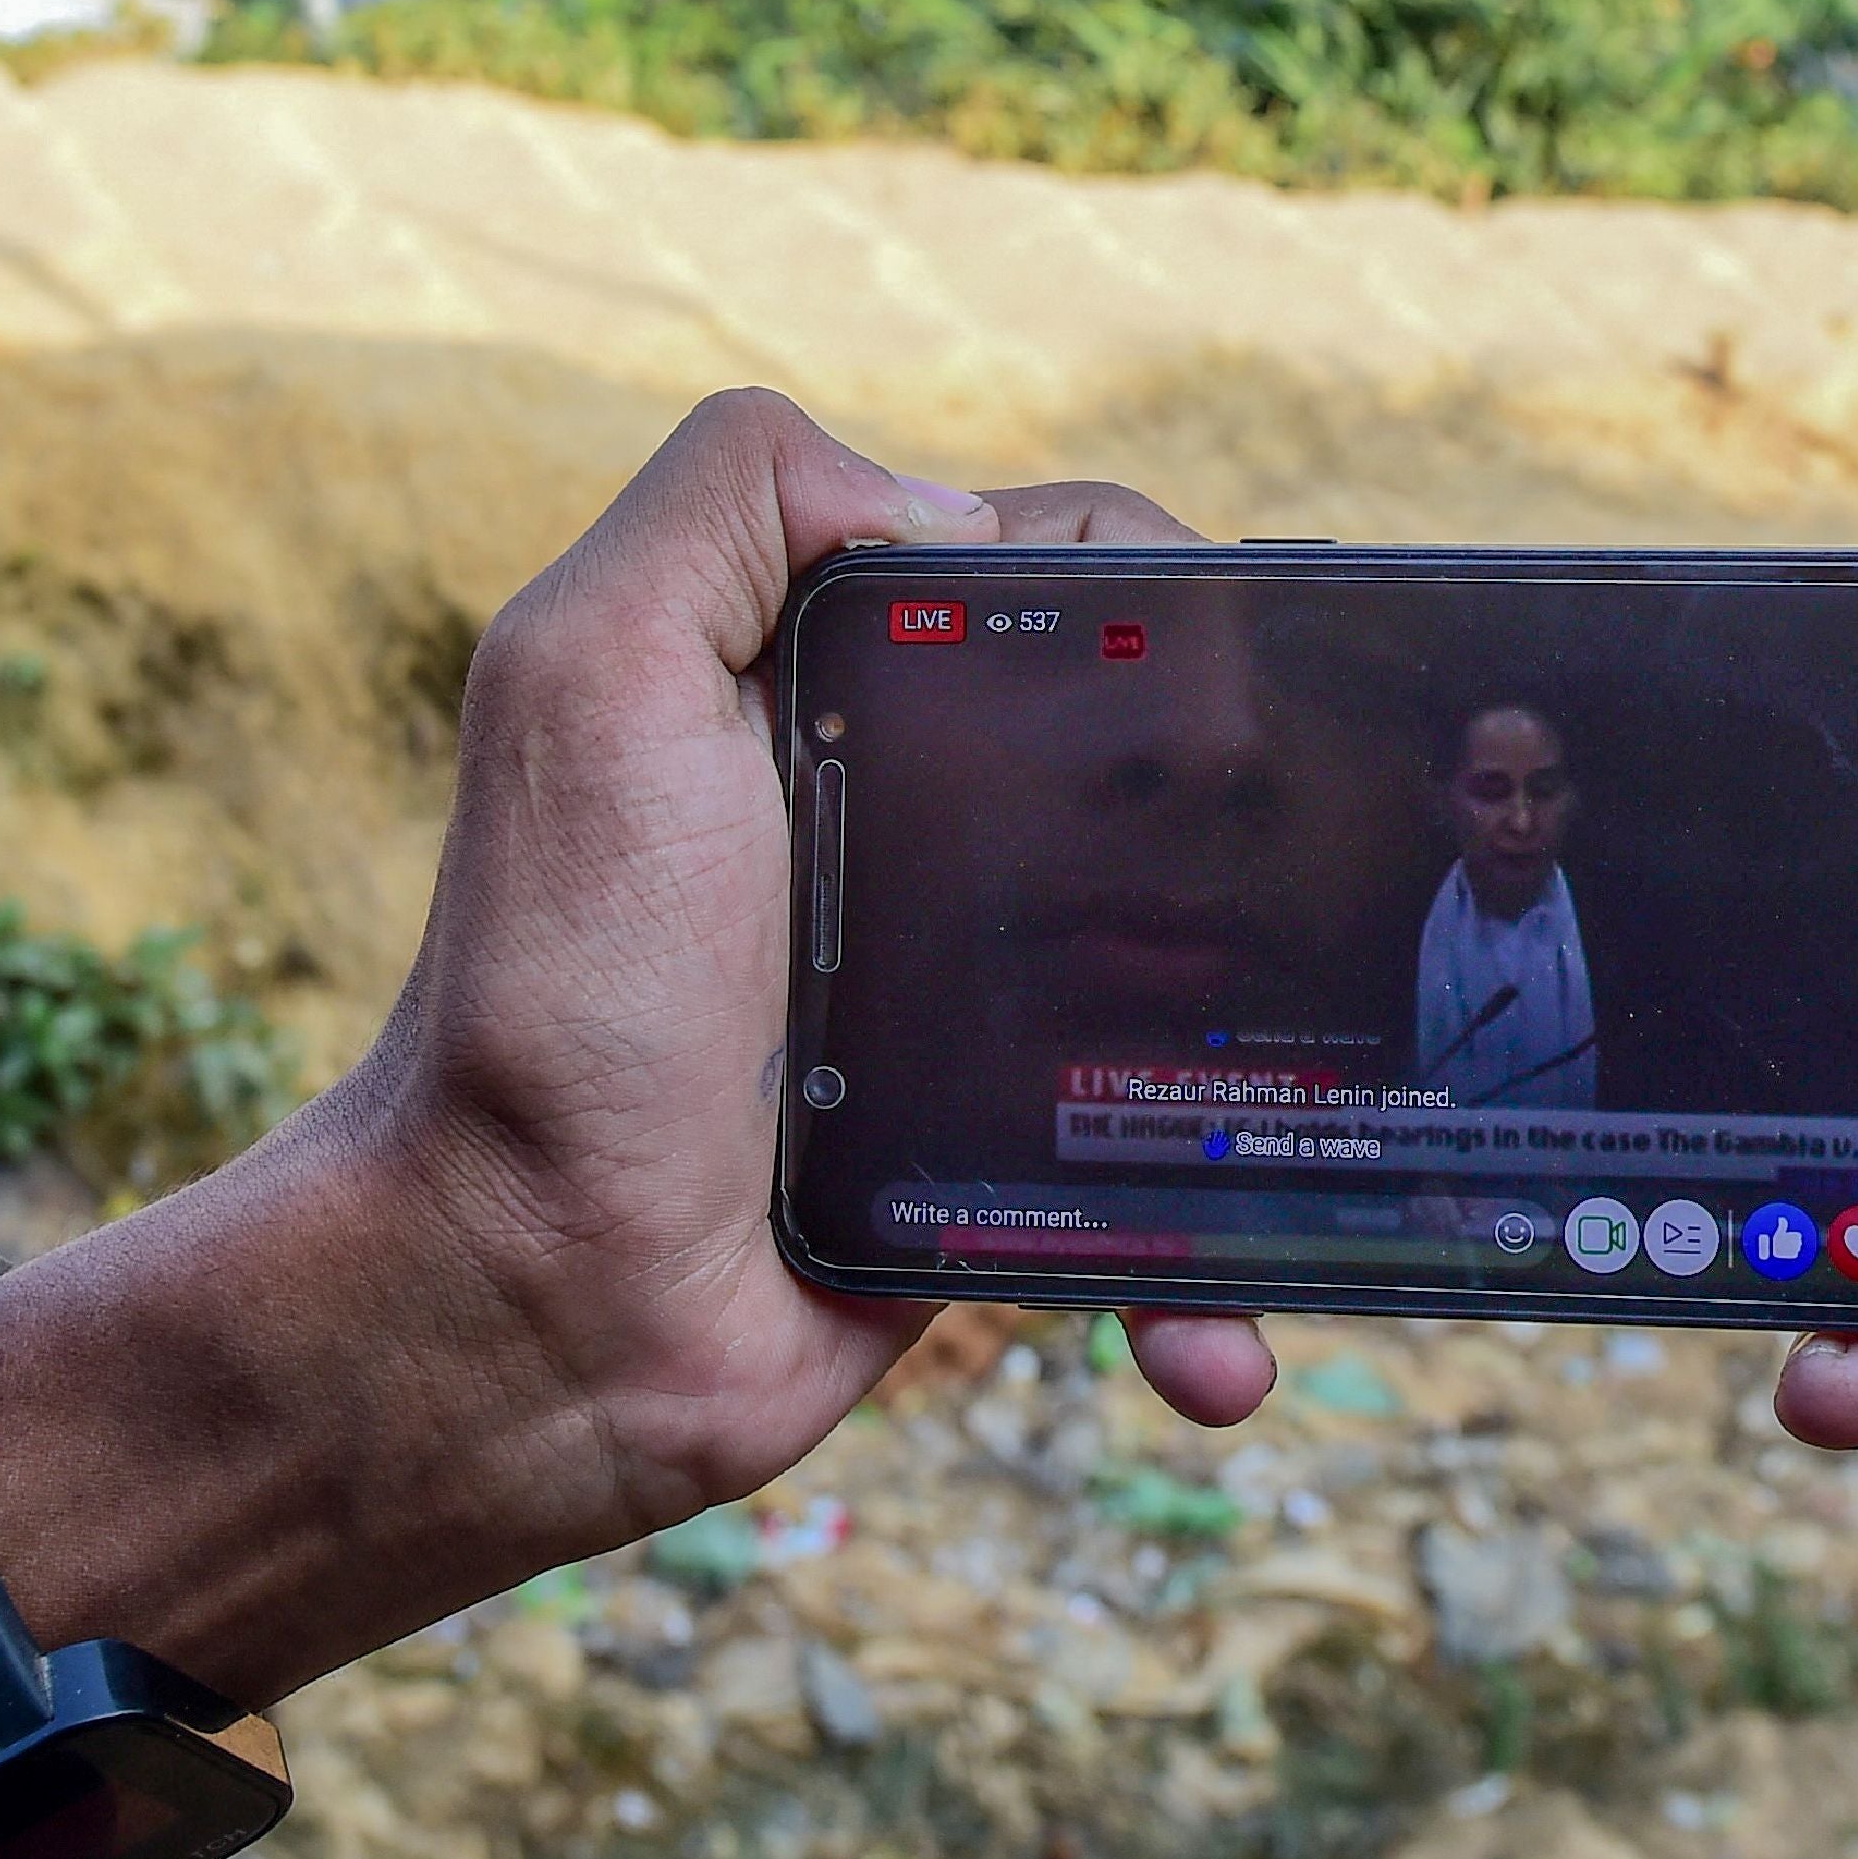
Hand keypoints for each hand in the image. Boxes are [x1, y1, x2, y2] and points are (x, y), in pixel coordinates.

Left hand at [0, 392, 1276, 1699]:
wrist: (523, 1302)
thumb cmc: (554, 988)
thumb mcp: (589, 674)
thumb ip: (730, 507)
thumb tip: (963, 511)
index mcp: (845, 698)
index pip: (1068, 585)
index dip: (1173, 606)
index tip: (1235, 694)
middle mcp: (925, 835)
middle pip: (1178, 775)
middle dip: (1289, 827)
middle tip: (1334, 906)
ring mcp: (979, 1012)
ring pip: (1207, 991)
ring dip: (1293, 1065)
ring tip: (1332, 1123)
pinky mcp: (1003, 1183)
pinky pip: (1156, 1214)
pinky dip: (1210, 1284)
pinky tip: (1230, 1351)